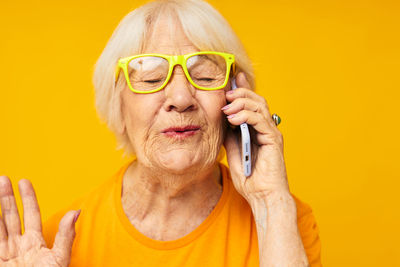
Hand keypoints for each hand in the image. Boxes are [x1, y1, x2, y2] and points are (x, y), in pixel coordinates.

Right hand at [0, 176, 79, 266]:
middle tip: (3, 179)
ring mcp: (6, 255)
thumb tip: (77, 211)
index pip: (31, 215)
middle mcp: (19, 247)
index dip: (28, 198)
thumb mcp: (59, 258)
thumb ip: (66, 235)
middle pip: (11, 217)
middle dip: (6, 198)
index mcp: (36, 244)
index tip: (24, 181)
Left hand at [223, 72, 289, 201]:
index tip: (231, 78)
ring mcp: (271, 133)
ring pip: (259, 106)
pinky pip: (260, 120)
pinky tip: (233, 119)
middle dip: (240, 93)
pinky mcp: (274, 139)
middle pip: (256, 100)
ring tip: (226, 107)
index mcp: (257, 129)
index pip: (250, 104)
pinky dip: (246, 116)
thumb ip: (230, 134)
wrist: (261, 196)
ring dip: (241, 103)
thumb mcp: (232, 151)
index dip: (242, 89)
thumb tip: (222, 119)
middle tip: (226, 94)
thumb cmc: (249, 177)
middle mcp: (266, 128)